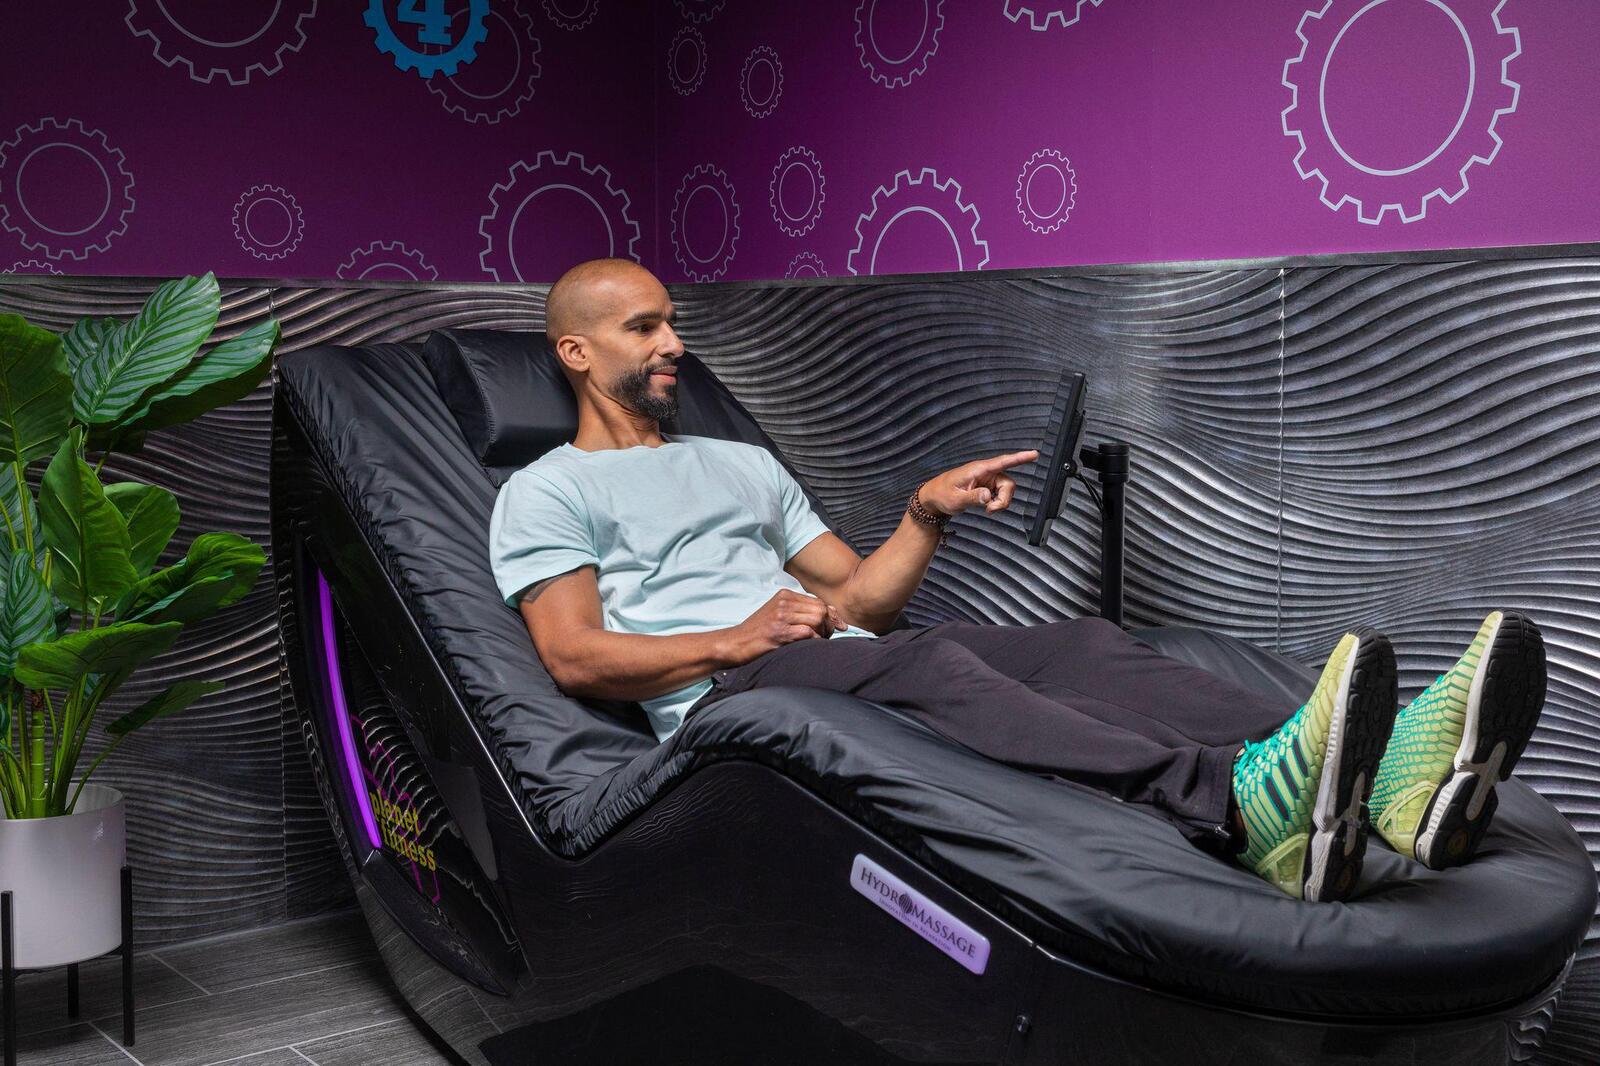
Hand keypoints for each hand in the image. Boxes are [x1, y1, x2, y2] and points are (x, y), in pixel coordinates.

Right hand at [730, 589, 848, 658]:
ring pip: (817, 619)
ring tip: (816, 642)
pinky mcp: (779, 632)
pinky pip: (808, 633)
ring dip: (822, 633)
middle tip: (824, 637)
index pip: (818, 601)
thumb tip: (833, 615)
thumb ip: (802, 612)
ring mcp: (780, 616)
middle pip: (820, 609)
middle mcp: (783, 602)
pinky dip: (814, 641)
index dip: (832, 615)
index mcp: (784, 595)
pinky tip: (809, 646)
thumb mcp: (779, 615)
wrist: (735, 643)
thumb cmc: (759, 632)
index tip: (839, 627)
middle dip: (828, 625)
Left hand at [918, 449, 1038, 517]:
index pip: (1002, 461)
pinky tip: (986, 507)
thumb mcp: (955, 499)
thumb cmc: (942, 494)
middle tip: (990, 510)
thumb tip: (988, 496)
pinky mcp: (987, 487)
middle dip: (1004, 499)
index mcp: (978, 469)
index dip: (1019, 458)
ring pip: (1006, 491)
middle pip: (1008, 483)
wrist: (934, 497)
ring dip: (1000, 503)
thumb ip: (972, 497)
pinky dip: (997, 503)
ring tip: (986, 509)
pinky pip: (1000, 495)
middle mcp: (986, 473)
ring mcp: (987, 480)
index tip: (1034, 454)